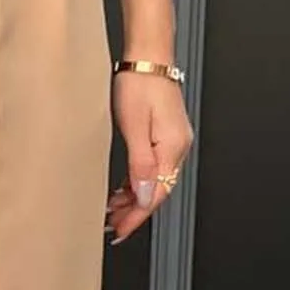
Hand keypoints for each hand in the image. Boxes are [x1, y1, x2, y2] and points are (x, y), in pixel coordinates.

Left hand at [105, 69, 194, 245]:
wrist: (148, 58)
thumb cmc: (139, 83)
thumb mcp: (134, 126)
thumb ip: (140, 164)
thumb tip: (142, 195)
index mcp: (172, 147)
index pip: (155, 194)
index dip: (137, 216)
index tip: (121, 231)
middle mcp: (177, 148)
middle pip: (156, 191)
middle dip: (133, 212)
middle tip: (112, 226)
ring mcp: (173, 142)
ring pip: (154, 181)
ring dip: (133, 199)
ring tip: (112, 211)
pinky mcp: (165, 137)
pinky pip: (152, 168)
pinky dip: (136, 183)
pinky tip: (122, 189)